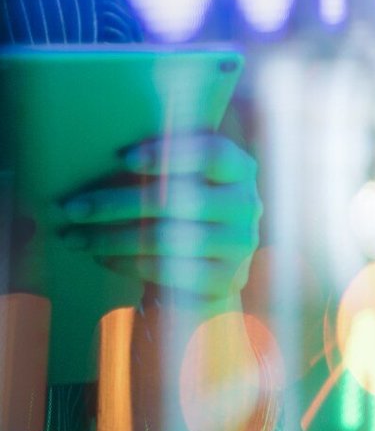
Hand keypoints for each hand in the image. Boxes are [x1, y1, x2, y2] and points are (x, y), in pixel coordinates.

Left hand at [57, 133, 260, 301]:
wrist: (213, 265)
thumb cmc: (187, 210)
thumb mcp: (186, 179)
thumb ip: (163, 163)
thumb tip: (98, 153)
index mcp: (239, 169)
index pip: (211, 154)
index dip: (169, 154)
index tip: (122, 158)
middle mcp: (246, 204)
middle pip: (179, 200)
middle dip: (116, 203)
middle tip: (73, 208)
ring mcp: (239, 243)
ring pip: (167, 238)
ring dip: (112, 238)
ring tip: (76, 237)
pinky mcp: (225, 278)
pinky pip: (167, 270)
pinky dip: (127, 263)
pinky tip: (102, 257)